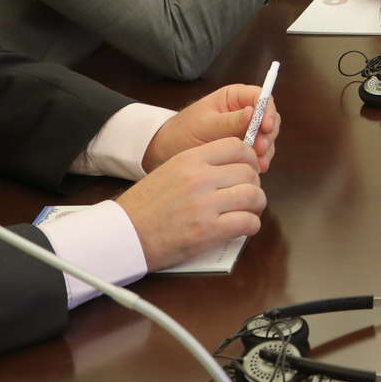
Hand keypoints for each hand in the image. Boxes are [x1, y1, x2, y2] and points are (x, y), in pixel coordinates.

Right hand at [114, 137, 264, 271]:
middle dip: (254, 183)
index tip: (248, 168)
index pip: (236, 147)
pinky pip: (247, 222)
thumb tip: (231, 167)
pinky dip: (251, 225)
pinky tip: (245, 226)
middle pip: (248, 172)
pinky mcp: (208, 231)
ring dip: (256, 204)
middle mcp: (200, 178)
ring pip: (253, 196)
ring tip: (250, 210)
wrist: (124, 234)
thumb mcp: (169, 170)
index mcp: (190, 159)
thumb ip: (199, 165)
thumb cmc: (144, 206)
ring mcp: (205, 205)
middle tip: (249, 192)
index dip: (249, 158)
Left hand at [144, 83, 281, 173]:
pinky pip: (259, 152)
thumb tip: (252, 113)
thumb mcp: (204, 125)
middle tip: (261, 149)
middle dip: (268, 134)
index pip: (261, 96)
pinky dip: (260, 160)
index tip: (266, 127)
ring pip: (267, 136)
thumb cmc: (182, 132)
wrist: (167, 152)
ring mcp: (244, 130)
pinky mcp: (242, 147)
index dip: (267, 110)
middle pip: (268, 117)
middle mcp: (243, 111)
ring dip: (266, 149)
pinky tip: (256, 168)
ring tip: (258, 164)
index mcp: (233, 97)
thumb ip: (229, 121)